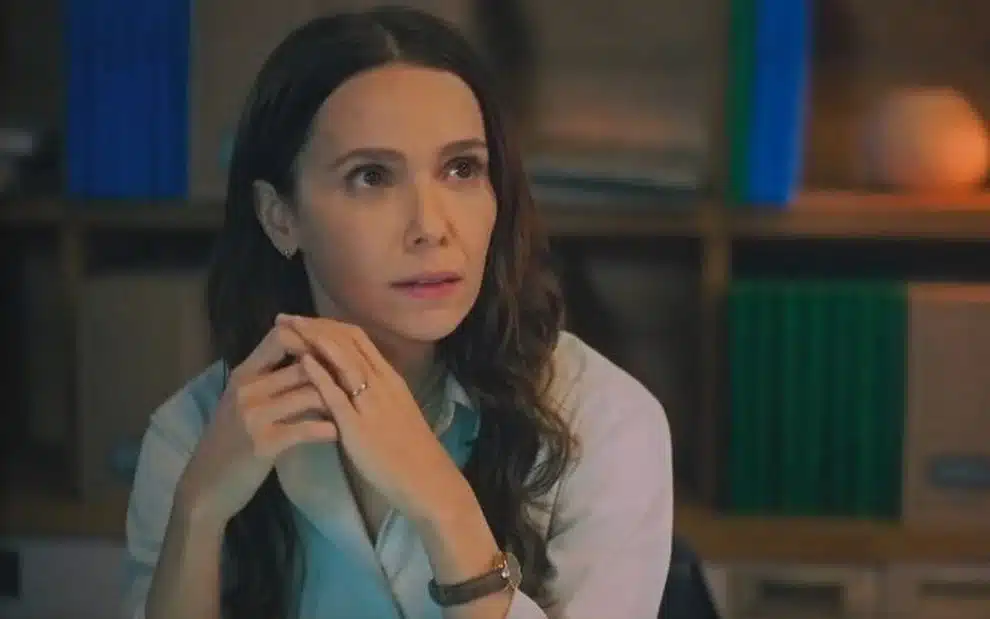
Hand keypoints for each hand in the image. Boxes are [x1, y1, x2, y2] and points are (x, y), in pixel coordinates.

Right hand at [174, 325, 337, 530]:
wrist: (205, 487)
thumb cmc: (230, 443)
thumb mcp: (243, 403)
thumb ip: (269, 379)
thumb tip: (308, 358)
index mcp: (243, 374)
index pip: (280, 336)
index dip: (312, 339)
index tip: (334, 353)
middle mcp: (247, 388)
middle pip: (304, 363)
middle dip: (335, 371)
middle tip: (358, 381)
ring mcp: (254, 415)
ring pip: (311, 393)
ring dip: (338, 400)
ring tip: (354, 407)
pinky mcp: (264, 444)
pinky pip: (307, 428)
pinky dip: (329, 429)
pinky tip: (339, 433)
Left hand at [276, 314, 470, 523]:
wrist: (427, 480)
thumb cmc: (410, 452)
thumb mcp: (395, 412)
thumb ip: (375, 395)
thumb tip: (351, 384)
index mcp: (391, 378)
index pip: (358, 338)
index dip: (328, 325)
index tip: (304, 319)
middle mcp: (382, 383)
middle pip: (347, 342)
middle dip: (314, 326)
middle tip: (286, 317)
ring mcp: (371, 403)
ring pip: (342, 361)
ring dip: (312, 341)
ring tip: (287, 328)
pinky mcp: (359, 426)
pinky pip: (337, 395)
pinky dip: (319, 374)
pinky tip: (301, 361)